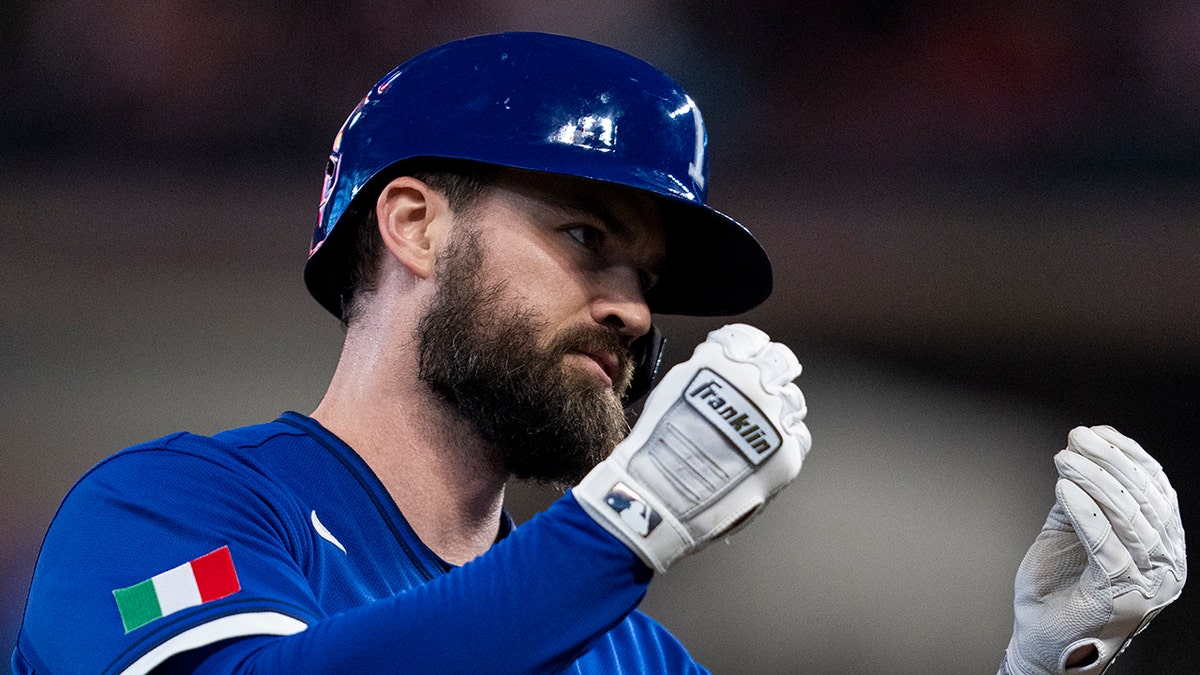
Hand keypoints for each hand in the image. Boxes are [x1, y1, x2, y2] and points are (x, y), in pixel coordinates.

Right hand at [575, 324, 810, 571]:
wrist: (664, 495)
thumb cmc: (659, 446)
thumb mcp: (675, 389)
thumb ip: (707, 373)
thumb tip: (723, 370)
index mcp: (725, 360)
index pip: (752, 340)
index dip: (750, 350)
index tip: (750, 357)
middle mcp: (756, 382)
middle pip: (781, 363)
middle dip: (773, 374)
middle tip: (762, 390)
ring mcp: (776, 418)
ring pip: (793, 402)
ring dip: (779, 410)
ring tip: (756, 430)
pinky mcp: (788, 453)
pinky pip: (797, 439)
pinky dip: (783, 442)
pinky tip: (761, 453)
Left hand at [1000, 426, 1185, 673]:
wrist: (1041, 641)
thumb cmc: (1057, 591)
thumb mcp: (1069, 534)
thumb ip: (1081, 500)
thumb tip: (1080, 452)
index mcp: (1162, 546)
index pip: (1157, 490)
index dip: (1129, 456)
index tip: (1098, 432)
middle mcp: (1165, 565)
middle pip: (1145, 500)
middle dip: (1109, 462)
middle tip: (1075, 439)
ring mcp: (1147, 582)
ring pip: (1129, 519)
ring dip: (1095, 481)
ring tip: (1065, 459)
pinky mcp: (1122, 596)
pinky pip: (1107, 546)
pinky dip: (1086, 512)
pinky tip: (1064, 489)